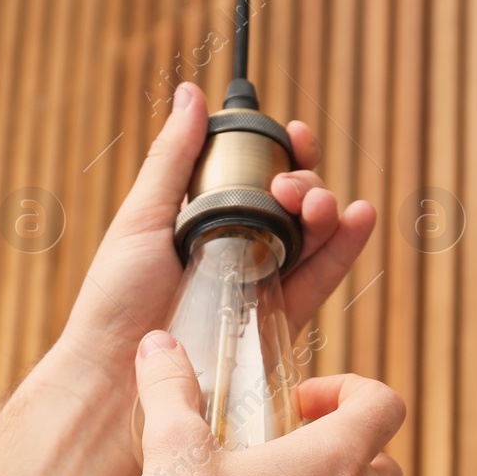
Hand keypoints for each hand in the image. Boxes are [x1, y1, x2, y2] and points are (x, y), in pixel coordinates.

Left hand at [56, 82, 375, 394]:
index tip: (293, 134)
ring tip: (317, 205)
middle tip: (288, 189)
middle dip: (304, 180)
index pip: (255, 174)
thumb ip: (173, 159)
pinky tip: (360, 217)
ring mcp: (260, 284)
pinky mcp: (277, 322)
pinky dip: (347, 246)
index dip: (281, 150)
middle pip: (291, 201)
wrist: (120, 381)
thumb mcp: (141, 218)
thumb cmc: (116, 303)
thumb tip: (190, 94)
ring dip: (326, 207)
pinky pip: (320, 279)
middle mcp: (237, 248)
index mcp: (204, 219)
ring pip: (311, 235)